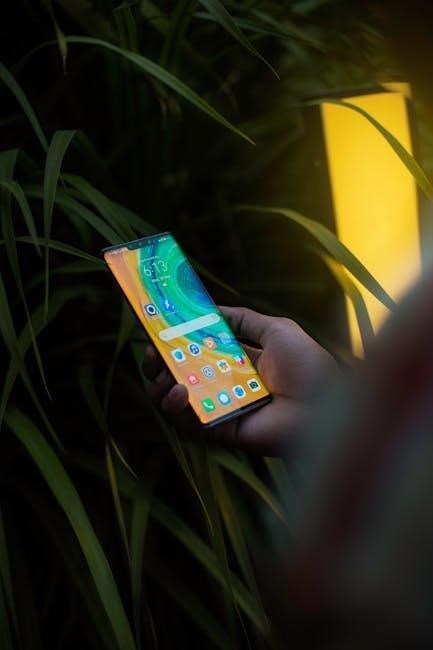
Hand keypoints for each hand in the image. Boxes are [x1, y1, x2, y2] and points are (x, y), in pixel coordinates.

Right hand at [143, 307, 337, 454]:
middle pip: (177, 376)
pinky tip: (179, 391)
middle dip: (158, 364)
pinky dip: (175, 408)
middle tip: (152, 352)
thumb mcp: (276, 330)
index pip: (195, 352)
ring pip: (175, 401)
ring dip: (160, 386)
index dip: (173, 341)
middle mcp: (222, 386)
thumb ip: (243, 319)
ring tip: (165, 373)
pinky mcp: (219, 431)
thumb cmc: (308, 366)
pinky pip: (187, 423)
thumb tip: (210, 307)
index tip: (157, 328)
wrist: (326, 405)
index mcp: (235, 362)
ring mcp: (219, 409)